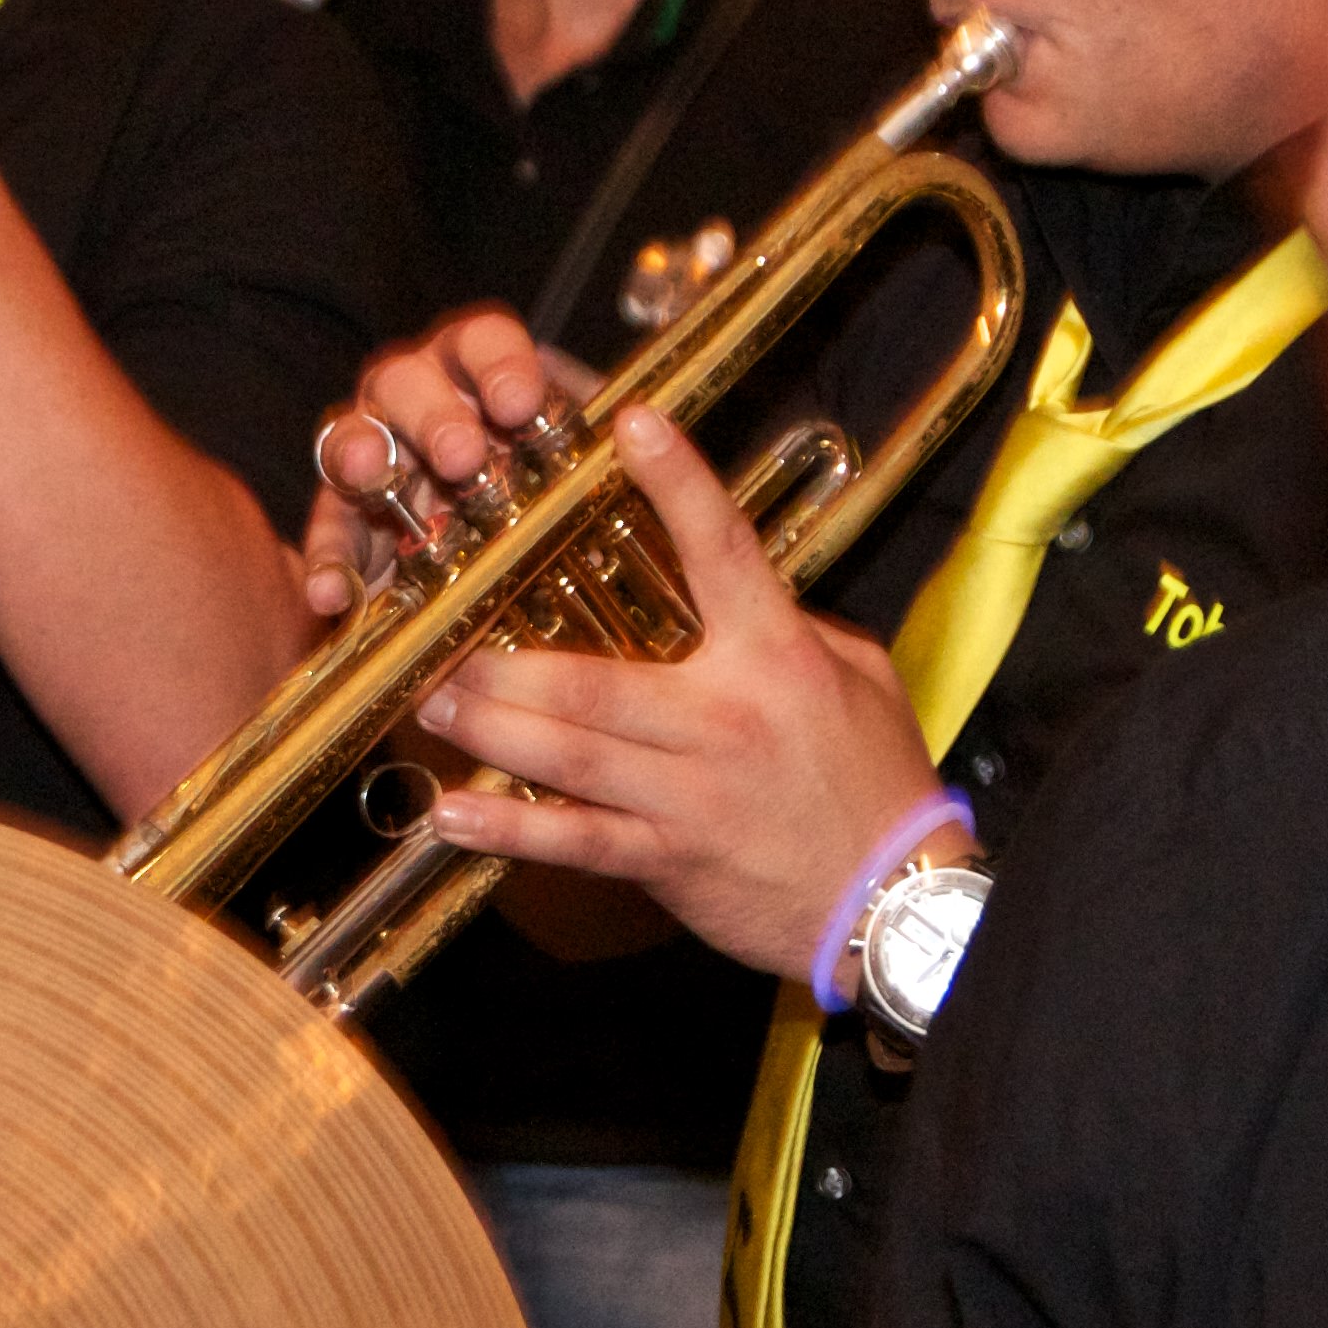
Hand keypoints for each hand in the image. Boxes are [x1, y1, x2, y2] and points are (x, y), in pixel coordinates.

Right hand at [300, 305, 595, 614]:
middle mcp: (420, 402)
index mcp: (482, 376)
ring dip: (362, 452)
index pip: (482, 342)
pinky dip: (328, 561)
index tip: (519, 404)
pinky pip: (328, 532)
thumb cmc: (562, 512)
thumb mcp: (588, 477)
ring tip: (374, 479)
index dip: (498, 363)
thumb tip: (643, 426)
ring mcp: (375, 457)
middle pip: (405, 378)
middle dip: (433, 414)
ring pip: (353, 434)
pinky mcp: (346, 523)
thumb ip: (599, 447)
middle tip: (463, 457)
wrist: (530, 596)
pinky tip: (330, 593)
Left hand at [411, 405, 943, 974]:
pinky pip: (577, 843)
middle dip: (503, 661)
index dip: (679, 484)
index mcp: (775, 658)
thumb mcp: (855, 677)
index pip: (723, 553)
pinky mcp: (670, 859)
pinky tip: (450, 814)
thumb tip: (722, 584)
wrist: (899, 903)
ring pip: (569, 755)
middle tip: (440, 631)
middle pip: (592, 680)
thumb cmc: (877, 781)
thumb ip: (787, 626)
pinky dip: (510, 830)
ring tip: (428, 700)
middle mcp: (723, 720)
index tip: (633, 424)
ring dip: (488, 728)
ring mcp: (689, 795)